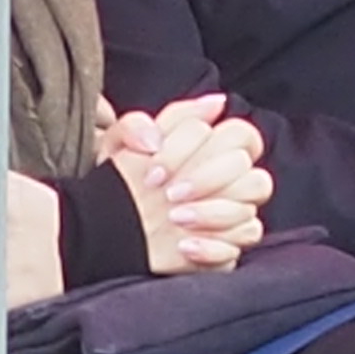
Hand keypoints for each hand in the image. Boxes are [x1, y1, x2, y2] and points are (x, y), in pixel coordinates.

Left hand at [98, 96, 267, 276]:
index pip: (240, 134)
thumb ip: (160, 118)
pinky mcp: (225, 249)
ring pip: (250, 209)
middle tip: (170, 194)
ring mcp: (229, 215)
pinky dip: (213, 247)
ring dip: (214, 214)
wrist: (102, 228)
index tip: (157, 168)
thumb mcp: (119, 142)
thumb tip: (211, 104)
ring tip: (175, 219)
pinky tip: (184, 246)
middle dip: (210, 181)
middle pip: (253, 172)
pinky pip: (240, 248)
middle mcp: (227, 181)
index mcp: (210, 148)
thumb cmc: (114, 181)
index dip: (204, 147)